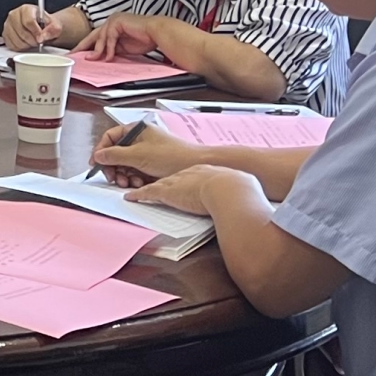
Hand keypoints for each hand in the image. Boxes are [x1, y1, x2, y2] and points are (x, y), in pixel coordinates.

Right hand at [2, 3, 52, 50]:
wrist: (41, 28)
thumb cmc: (45, 25)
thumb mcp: (54, 25)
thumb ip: (52, 30)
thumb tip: (43, 36)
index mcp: (26, 9)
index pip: (28, 21)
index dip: (36, 32)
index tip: (41, 38)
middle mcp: (14, 15)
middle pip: (21, 32)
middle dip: (32, 40)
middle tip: (38, 41)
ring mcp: (8, 25)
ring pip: (16, 40)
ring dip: (26, 45)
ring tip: (32, 41)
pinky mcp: (5, 35)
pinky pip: (12, 45)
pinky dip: (20, 48)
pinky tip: (26, 43)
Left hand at [78, 13, 167, 62]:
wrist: (157, 33)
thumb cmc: (145, 39)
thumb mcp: (123, 48)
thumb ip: (111, 50)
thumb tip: (100, 57)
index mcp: (113, 25)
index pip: (96, 36)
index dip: (87, 46)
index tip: (79, 54)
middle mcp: (112, 21)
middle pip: (93, 35)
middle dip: (83, 45)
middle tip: (74, 54)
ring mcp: (114, 20)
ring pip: (100, 37)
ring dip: (97, 50)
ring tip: (92, 59)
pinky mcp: (117, 22)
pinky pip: (109, 37)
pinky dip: (108, 48)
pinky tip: (108, 57)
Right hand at [92, 127, 199, 188]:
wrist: (194, 166)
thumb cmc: (172, 155)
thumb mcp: (138, 155)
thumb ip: (115, 155)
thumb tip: (99, 156)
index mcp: (136, 130)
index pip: (110, 137)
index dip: (101, 150)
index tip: (96, 163)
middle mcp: (140, 139)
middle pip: (116, 152)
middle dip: (114, 167)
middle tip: (112, 177)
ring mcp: (146, 152)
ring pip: (125, 164)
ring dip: (124, 175)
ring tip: (127, 182)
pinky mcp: (152, 164)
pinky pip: (135, 171)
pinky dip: (134, 178)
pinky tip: (137, 183)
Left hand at [126, 164, 244, 215]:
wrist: (230, 189)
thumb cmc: (238, 191)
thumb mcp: (237, 188)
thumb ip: (236, 194)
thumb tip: (246, 203)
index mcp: (204, 172)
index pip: (188, 175)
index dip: (181, 181)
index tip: (179, 185)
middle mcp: (187, 174)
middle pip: (169, 177)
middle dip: (160, 182)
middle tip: (152, 184)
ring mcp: (176, 182)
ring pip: (154, 183)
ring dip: (143, 186)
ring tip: (134, 187)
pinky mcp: (167, 192)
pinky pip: (147, 193)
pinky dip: (137, 195)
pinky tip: (129, 197)